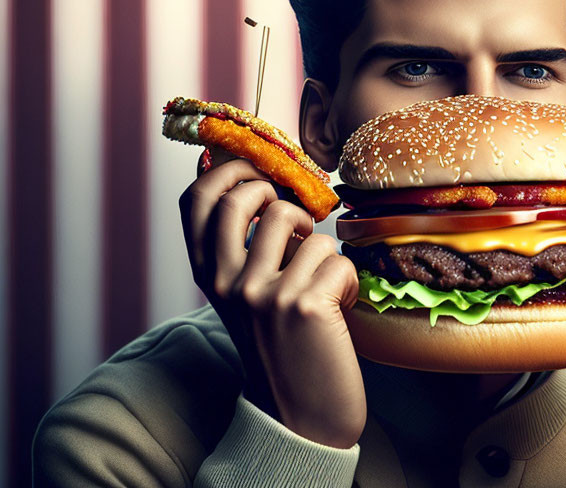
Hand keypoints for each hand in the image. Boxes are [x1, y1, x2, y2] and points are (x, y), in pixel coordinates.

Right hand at [179, 157, 364, 448]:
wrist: (300, 415)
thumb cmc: (280, 344)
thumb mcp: (243, 293)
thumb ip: (242, 244)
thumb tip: (246, 171)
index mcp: (206, 275)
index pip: (197, 198)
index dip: (229, 170)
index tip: (260, 172)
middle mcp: (226, 282)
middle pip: (247, 196)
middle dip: (282, 195)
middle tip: (300, 223)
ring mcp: (262, 293)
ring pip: (303, 225)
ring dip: (323, 251)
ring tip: (321, 281)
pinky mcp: (303, 305)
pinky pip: (339, 259)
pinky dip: (349, 282)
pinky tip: (338, 309)